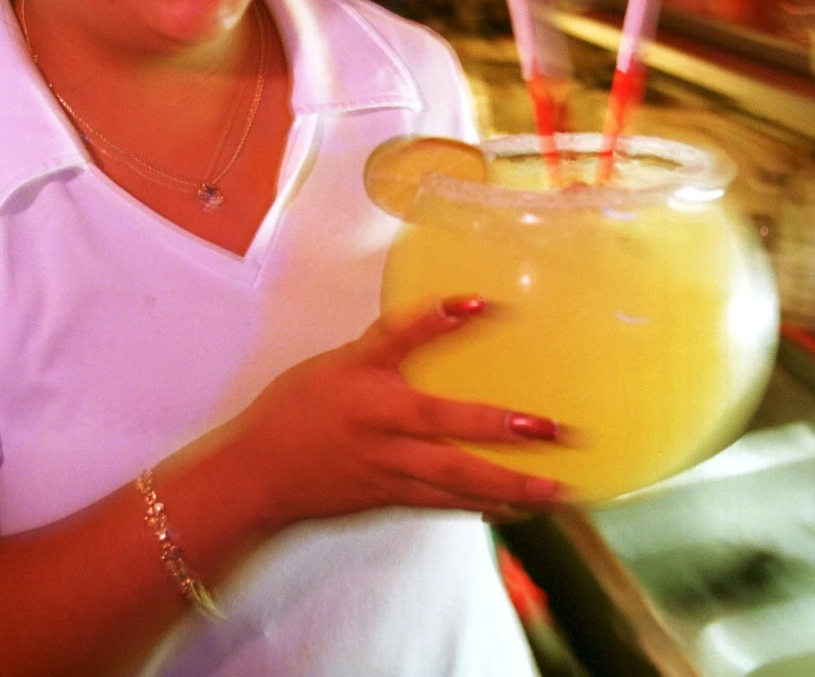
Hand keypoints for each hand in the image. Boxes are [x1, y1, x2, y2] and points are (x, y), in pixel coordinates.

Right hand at [222, 296, 565, 529]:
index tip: (482, 302)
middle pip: (448, 427)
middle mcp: (383, 428)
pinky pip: (445, 505)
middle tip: (555, 430)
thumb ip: (384, 343)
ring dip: (509, 485)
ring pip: (456, 480)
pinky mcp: (393, 498)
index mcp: (366, 385)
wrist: (259, 476)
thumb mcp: (335, 365)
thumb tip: (441, 312)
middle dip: (504, 430)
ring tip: (555, 488)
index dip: (439, 319)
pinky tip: (518, 510)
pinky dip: (482, 508)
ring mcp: (391, 468)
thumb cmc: (294, 413)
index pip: (403, 339)